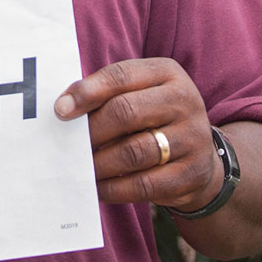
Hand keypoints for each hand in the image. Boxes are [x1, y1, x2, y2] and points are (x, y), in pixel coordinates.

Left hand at [54, 58, 219, 212]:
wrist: (200, 156)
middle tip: (68, 146)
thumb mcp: (139, 93)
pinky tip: (98, 187)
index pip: (121, 76)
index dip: (88, 92)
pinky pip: (145, 184)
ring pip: (134, 151)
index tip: (60, 110)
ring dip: (100, 163)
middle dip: (91, 131)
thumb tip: (63, 107)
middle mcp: (185, 101)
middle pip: (126, 112)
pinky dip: (115, 188)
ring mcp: (192, 138)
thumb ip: (106, 94)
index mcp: (167, 73)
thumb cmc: (154, 118)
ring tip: (80, 168)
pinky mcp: (191, 174)